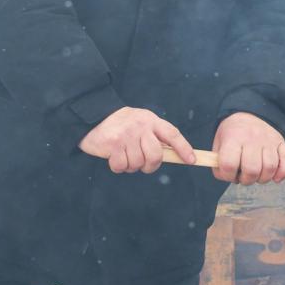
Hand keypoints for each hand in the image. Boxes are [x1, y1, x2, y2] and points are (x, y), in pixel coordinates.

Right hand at [78, 106, 195, 173]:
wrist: (94, 117)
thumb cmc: (122, 125)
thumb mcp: (142, 123)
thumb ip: (155, 136)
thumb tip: (173, 156)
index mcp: (151, 120)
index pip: (173, 134)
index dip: (184, 148)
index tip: (191, 160)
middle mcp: (141, 126)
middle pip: (156, 156)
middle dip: (151, 166)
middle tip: (143, 164)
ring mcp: (127, 135)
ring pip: (138, 164)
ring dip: (131, 166)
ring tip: (124, 155)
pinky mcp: (113, 144)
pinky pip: (122, 166)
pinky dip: (118, 167)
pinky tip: (114, 157)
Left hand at [212, 112, 284, 184]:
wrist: (249, 113)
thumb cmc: (232, 134)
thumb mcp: (219, 144)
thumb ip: (218, 164)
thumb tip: (229, 178)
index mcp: (233, 138)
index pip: (229, 165)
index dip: (228, 175)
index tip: (229, 173)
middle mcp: (252, 138)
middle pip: (252, 170)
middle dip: (247, 180)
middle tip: (244, 176)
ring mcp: (268, 140)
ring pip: (270, 168)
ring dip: (263, 178)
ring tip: (257, 175)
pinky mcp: (280, 142)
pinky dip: (283, 172)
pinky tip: (276, 177)